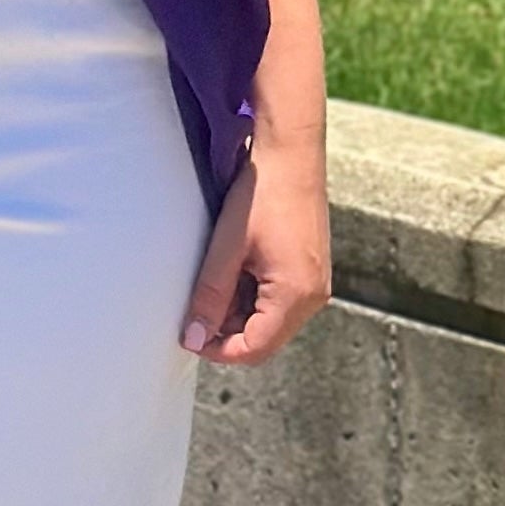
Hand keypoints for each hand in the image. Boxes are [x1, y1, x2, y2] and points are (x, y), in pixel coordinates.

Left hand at [179, 131, 331, 366]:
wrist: (291, 155)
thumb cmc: (261, 194)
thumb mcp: (226, 248)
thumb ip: (209, 297)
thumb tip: (193, 338)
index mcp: (296, 295)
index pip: (254, 349)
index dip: (217, 350)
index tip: (189, 334)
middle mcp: (313, 297)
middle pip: (264, 339)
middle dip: (227, 330)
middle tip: (196, 302)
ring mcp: (315, 284)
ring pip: (270, 321)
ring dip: (238, 311)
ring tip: (217, 274)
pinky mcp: (310, 272)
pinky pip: (279, 301)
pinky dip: (252, 294)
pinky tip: (236, 266)